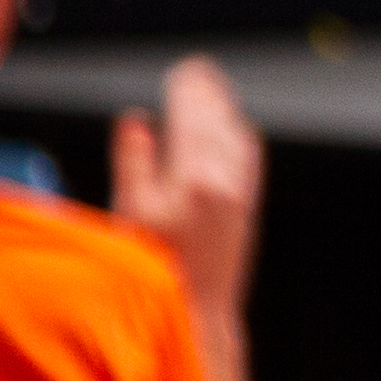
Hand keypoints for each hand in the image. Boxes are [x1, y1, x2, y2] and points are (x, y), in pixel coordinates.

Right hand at [111, 58, 265, 327]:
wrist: (197, 312)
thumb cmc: (153, 270)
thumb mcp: (130, 214)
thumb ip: (134, 163)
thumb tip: (137, 121)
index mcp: (193, 178)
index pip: (193, 118)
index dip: (189, 90)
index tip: (185, 68)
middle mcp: (225, 182)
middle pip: (218, 122)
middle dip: (208, 93)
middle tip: (199, 68)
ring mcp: (240, 196)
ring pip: (237, 138)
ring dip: (225, 111)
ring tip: (214, 88)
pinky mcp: (247, 209)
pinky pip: (250, 161)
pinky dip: (241, 138)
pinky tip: (236, 129)